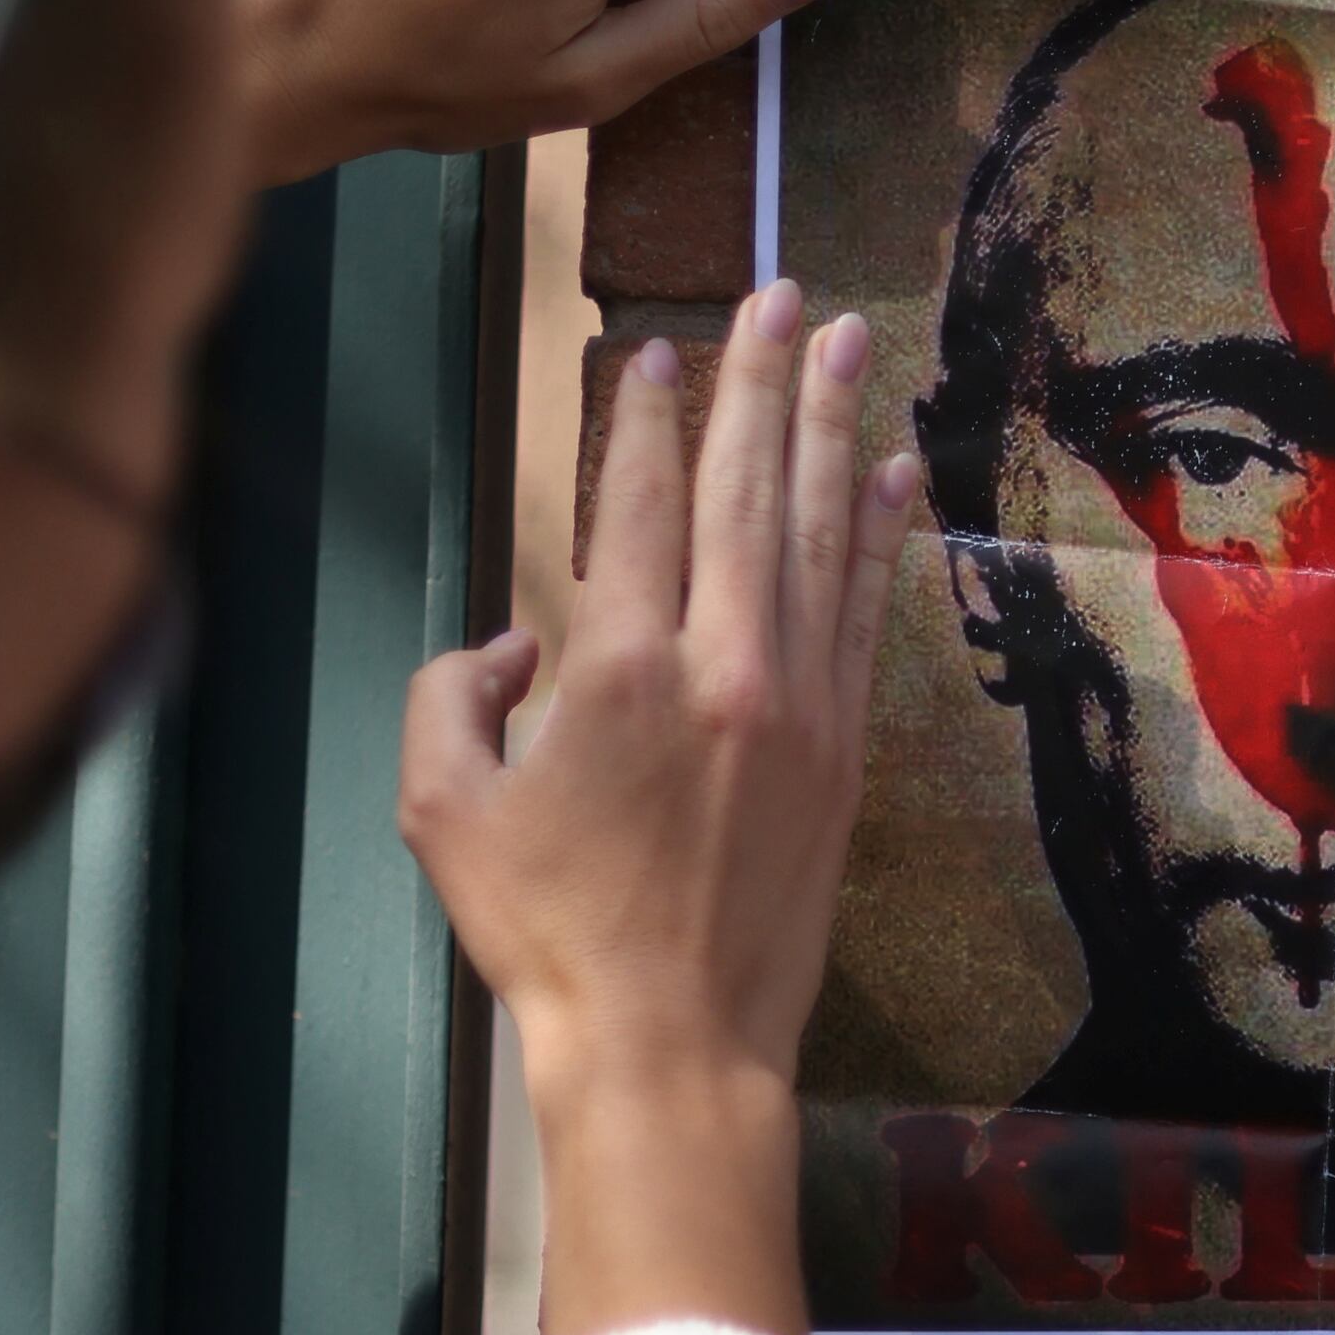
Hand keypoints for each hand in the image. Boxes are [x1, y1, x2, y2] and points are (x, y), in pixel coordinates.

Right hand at [398, 285, 916, 1334]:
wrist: (671, 1039)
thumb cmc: (546, 930)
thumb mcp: (442, 808)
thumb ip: (453, 692)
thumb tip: (518, 636)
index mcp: (617, 668)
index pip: (635, 503)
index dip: (646, 416)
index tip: (660, 348)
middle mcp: (724, 665)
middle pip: (745, 489)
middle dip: (765, 382)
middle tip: (789, 296)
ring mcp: (801, 703)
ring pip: (818, 533)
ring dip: (833, 430)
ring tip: (851, 343)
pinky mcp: (848, 747)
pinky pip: (868, 610)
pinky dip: (879, 534)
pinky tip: (891, 472)